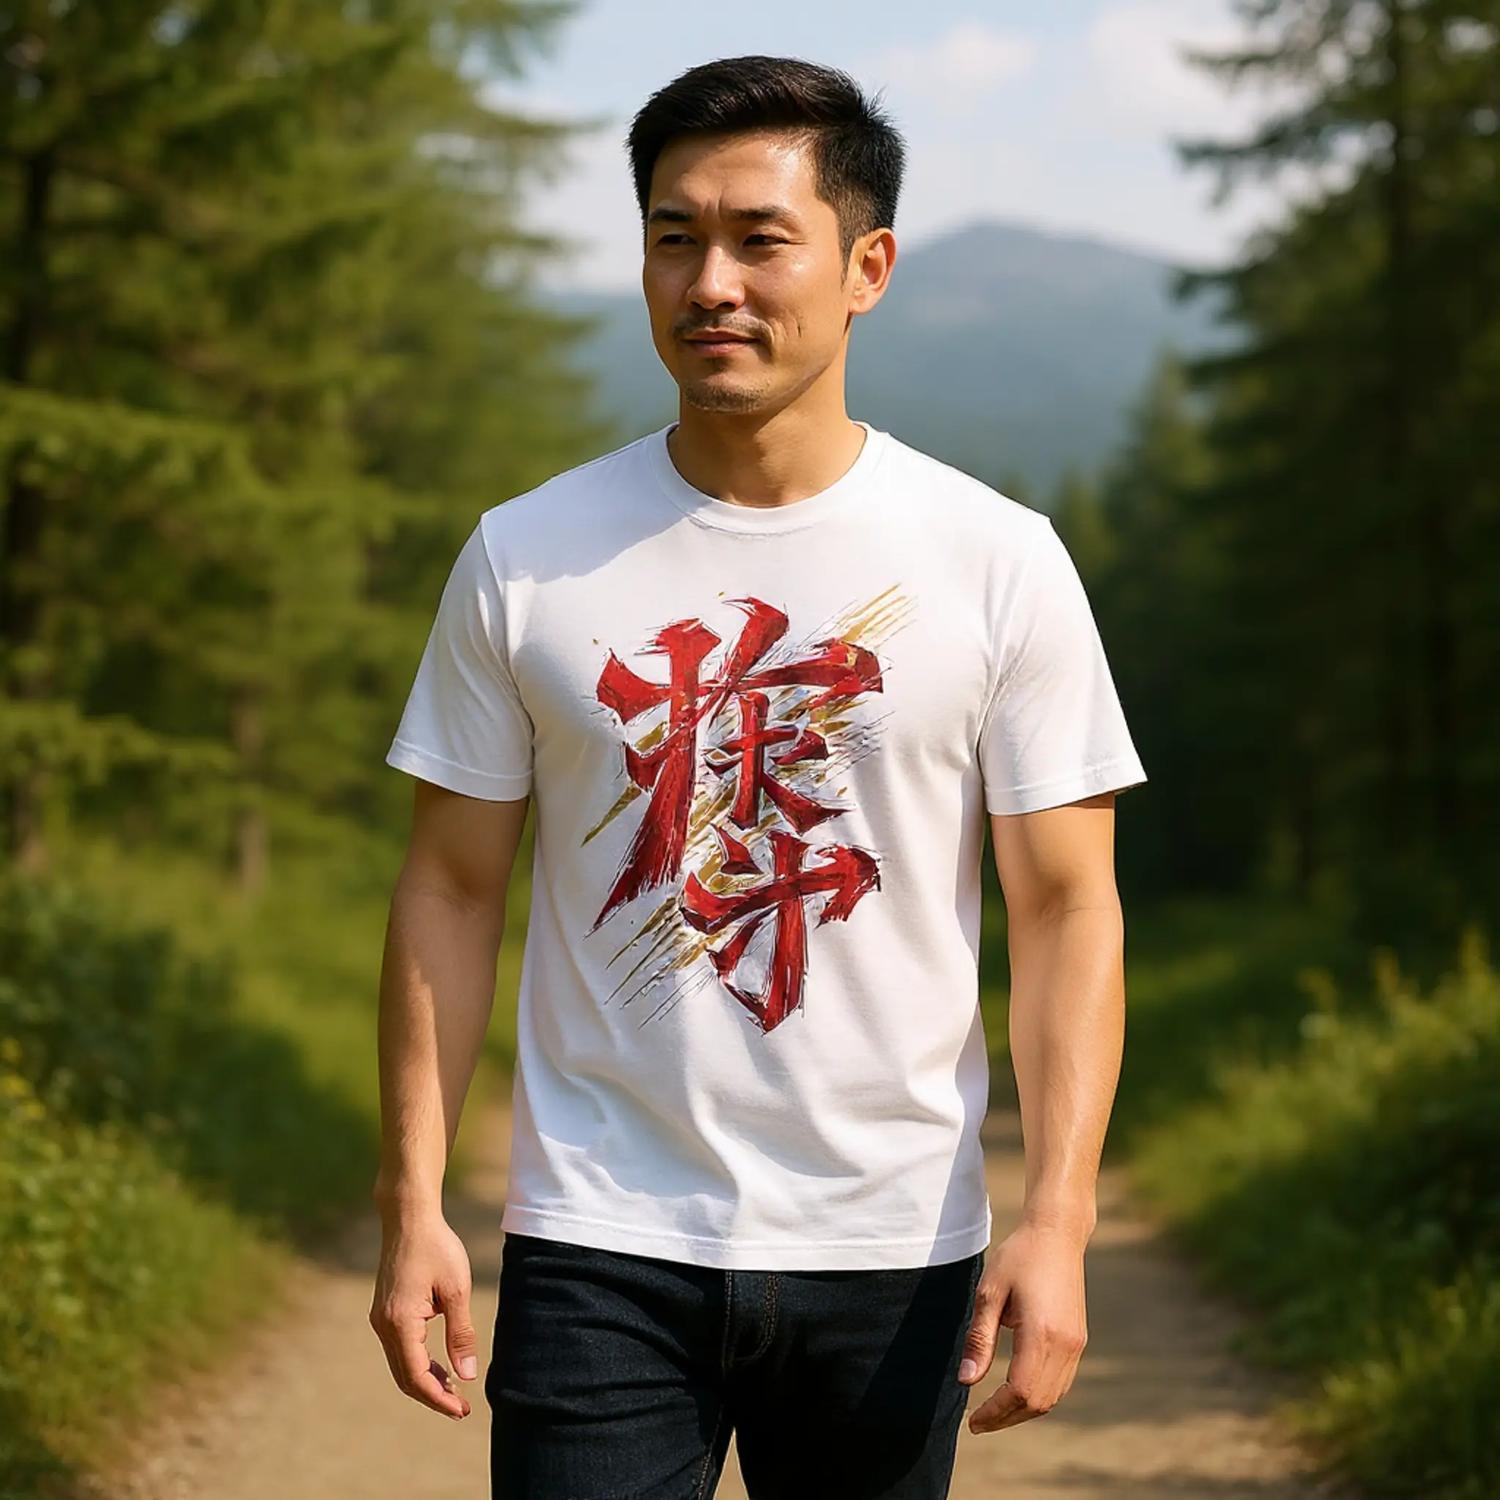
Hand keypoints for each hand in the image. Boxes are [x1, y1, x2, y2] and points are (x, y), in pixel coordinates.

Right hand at [368, 1209, 479, 1420]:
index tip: (462, 1411)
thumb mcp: (456, 1289)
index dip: (439, 1398)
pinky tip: (440, 1366)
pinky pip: (399, 1349)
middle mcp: (383, 1326)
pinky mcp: (384, 1313)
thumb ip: (461, 1334)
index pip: (417, 1376)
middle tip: (462, 1408)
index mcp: (400, 1323)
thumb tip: (467, 1375)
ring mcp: (380, 1320)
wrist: (409, 1219)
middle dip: (433, 1395)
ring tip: (455, 1390)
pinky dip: (418, 1363)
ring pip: (401, 1365)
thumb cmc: (436, 1248)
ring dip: (426, 1381)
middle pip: (405, 1377)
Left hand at [957, 1220, 1088, 1433]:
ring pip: (1053, 1397)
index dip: (996, 1412)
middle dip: (1007, 1418)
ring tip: (994, 1410)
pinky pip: (1061, 1382)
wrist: (1056, 1234)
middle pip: (1038, 1402)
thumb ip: (980, 1338)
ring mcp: (1076, 1344)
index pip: (1020, 1392)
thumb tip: (967, 1381)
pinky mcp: (1078, 1340)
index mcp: (1042, 1333)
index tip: (972, 1420)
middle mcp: (1065, 1345)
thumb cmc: (1018, 1257)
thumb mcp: (990, 1292)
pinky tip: (1017, 1391)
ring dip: (1024, 1410)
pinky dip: (1039, 1395)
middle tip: (979, 1421)